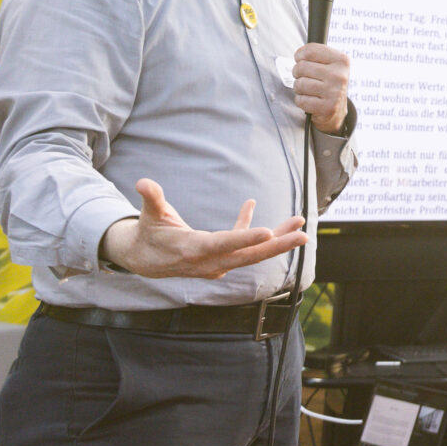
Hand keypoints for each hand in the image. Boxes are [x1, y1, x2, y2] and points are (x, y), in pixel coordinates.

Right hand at [99, 178, 305, 278]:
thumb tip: (143, 182)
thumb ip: (152, 198)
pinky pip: (241, 245)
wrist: (142, 260)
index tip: (267, 233)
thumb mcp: (149, 215)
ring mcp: (217, 263)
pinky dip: (249, 230)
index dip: (245, 239)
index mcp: (193, 249)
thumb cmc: (147, 234)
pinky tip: (250, 204)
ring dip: (276, 239)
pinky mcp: (220, 259)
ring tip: (299, 223)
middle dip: (277, 246)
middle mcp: (209, 261)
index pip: (223, 244)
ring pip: (252, 253)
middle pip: (248, 256)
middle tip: (303, 236)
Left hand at [292, 42, 350, 131]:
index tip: (301, 60)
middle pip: (301, 67)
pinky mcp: (328, 108)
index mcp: (342, 60)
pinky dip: (301, 101)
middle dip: (298, 73)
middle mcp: (340, 75)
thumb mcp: (328, 63)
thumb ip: (315, 54)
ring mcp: (335, 92)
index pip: (310, 50)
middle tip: (305, 77)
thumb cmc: (327, 82)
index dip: (300, 55)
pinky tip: (311, 100)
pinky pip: (301, 100)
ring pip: (299, 84)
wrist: (337, 108)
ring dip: (299, 88)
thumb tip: (299, 55)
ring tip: (309, 90)